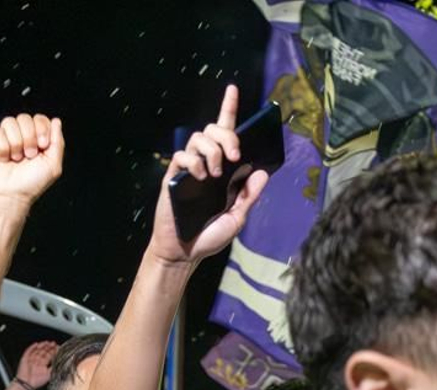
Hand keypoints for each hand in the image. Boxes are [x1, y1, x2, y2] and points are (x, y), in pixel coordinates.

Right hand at [0, 113, 64, 208]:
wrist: (10, 195)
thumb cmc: (31, 184)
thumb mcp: (53, 165)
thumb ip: (58, 142)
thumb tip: (56, 121)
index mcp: (37, 140)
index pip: (40, 119)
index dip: (42, 128)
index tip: (43, 145)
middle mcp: (22, 137)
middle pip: (25, 118)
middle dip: (29, 137)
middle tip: (29, 155)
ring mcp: (6, 138)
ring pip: (10, 122)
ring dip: (16, 143)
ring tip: (16, 159)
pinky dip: (3, 148)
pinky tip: (4, 159)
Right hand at [16, 340, 57, 389]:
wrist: (26, 384)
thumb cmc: (36, 382)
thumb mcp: (49, 375)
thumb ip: (54, 368)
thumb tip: (60, 362)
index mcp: (43, 365)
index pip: (49, 356)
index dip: (53, 351)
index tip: (58, 347)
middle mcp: (37, 361)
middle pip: (44, 352)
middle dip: (49, 347)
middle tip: (53, 343)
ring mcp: (31, 359)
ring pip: (37, 350)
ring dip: (42, 346)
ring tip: (47, 342)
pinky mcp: (25, 358)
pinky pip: (28, 351)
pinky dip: (32, 347)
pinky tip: (36, 344)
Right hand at [149, 84, 270, 266]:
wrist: (185, 253)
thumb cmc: (210, 236)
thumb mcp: (237, 217)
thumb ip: (249, 195)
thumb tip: (262, 172)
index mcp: (224, 170)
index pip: (226, 134)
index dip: (228, 109)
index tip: (233, 89)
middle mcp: (207, 164)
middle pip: (213, 129)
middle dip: (227, 135)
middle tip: (235, 155)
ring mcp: (190, 169)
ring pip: (198, 138)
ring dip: (212, 150)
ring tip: (216, 173)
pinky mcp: (174, 176)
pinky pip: (182, 155)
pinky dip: (194, 162)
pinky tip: (200, 177)